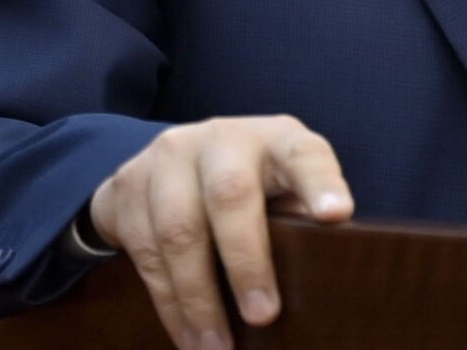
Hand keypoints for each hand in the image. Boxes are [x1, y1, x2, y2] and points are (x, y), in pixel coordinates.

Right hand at [89, 115, 352, 349]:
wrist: (172, 160)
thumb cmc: (249, 188)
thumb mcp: (281, 191)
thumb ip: (296, 223)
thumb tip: (317, 288)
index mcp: (276, 139)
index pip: (304, 154)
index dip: (321, 184)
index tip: (337, 215)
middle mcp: (222, 138)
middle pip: (230, 193)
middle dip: (247, 261)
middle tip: (263, 316)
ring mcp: (170, 156)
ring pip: (179, 229)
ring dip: (199, 298)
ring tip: (217, 347)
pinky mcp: (130, 184)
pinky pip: (146, 251)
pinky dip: (168, 303)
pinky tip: (186, 334)